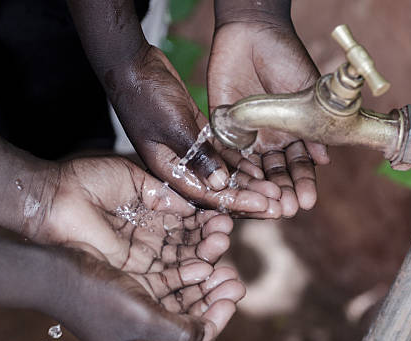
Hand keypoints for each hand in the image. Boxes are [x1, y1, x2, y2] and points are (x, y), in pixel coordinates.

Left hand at [31, 156, 235, 268]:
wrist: (54, 198)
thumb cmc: (87, 181)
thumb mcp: (134, 179)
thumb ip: (165, 192)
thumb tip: (194, 203)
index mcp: (151, 211)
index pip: (187, 220)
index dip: (206, 219)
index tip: (225, 213)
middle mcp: (150, 236)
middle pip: (188, 242)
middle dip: (210, 238)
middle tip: (226, 230)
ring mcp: (141, 255)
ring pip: (181, 260)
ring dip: (203, 254)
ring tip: (221, 243)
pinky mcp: (131, 272)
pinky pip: (164, 275)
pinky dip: (186, 272)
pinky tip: (205, 265)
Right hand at [55, 248, 243, 340]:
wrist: (54, 269)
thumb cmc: (94, 296)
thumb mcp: (140, 317)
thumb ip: (178, 331)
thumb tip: (205, 333)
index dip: (215, 323)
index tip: (232, 298)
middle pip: (190, 323)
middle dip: (213, 301)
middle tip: (235, 280)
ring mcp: (139, 316)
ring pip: (182, 303)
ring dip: (203, 286)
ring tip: (225, 269)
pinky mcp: (135, 293)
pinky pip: (169, 287)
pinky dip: (185, 276)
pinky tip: (202, 262)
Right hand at [107, 46, 281, 217]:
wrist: (132, 64)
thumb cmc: (145, 94)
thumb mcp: (173, 126)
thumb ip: (197, 155)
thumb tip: (221, 184)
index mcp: (168, 171)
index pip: (206, 195)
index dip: (237, 202)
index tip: (265, 205)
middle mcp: (179, 166)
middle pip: (217, 190)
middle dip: (248, 198)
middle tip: (278, 204)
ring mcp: (188, 151)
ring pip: (222, 174)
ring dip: (248, 182)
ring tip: (276, 190)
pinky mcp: (196, 135)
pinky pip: (222, 155)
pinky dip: (240, 162)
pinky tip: (262, 168)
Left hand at [208, 20, 330, 216]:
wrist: (254, 33)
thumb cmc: (286, 59)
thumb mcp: (306, 93)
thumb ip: (312, 127)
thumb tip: (325, 159)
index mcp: (293, 133)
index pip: (298, 165)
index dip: (302, 183)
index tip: (307, 201)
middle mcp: (269, 139)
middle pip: (274, 173)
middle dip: (281, 192)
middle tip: (286, 210)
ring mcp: (246, 135)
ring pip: (251, 169)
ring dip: (258, 188)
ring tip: (264, 205)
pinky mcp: (222, 126)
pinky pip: (225, 153)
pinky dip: (230, 169)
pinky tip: (237, 184)